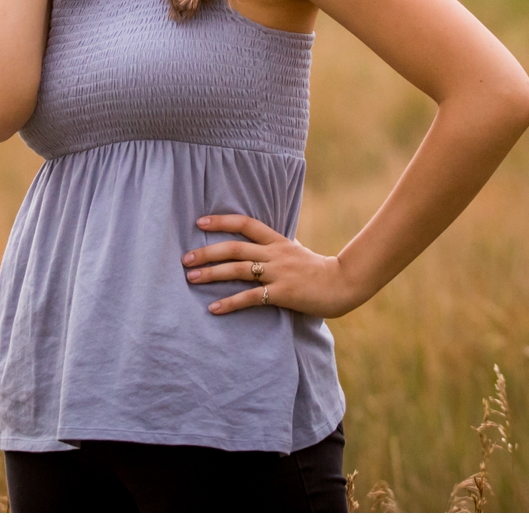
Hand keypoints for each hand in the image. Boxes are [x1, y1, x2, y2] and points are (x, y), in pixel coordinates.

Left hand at [183, 214, 367, 317]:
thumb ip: (279, 246)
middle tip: (185, 258)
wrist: (343, 284)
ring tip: (191, 278)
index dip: (222, 221)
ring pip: (238, 270)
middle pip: (235, 248)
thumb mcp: (298, 250)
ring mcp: (278, 273)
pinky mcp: (282, 293)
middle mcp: (274, 253)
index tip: (199, 222)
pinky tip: (213, 308)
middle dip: (207, 252)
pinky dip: (229, 303)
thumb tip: (265, 242)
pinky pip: (250, 298)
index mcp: (277, 241)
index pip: (246, 223)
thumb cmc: (319, 269)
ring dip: (212, 274)